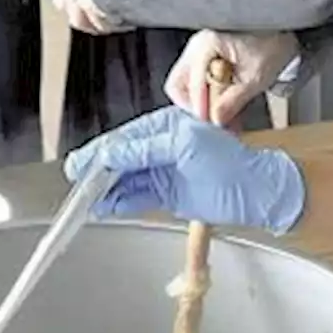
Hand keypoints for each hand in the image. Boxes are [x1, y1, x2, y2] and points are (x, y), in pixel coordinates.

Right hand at [63, 105, 304, 231]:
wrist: (256, 192)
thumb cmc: (231, 162)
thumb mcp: (185, 147)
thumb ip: (146, 149)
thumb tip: (112, 153)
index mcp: (168, 126)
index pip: (126, 137)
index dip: (101, 150)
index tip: (81, 163)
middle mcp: (163, 147)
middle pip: (122, 158)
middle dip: (98, 171)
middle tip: (77, 183)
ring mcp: (165, 170)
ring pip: (127, 179)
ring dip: (107, 189)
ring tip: (86, 199)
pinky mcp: (168, 193)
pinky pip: (137, 196)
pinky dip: (121, 201)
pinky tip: (106, 206)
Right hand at [165, 30, 297, 126]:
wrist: (283, 36)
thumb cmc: (271, 47)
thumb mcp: (255, 78)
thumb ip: (233, 101)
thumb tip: (216, 120)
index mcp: (207, 43)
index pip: (192, 82)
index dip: (201, 107)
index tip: (210, 123)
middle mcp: (197, 46)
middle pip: (179, 84)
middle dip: (195, 107)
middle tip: (213, 122)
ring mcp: (198, 53)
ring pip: (186, 86)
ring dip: (203, 105)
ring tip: (225, 119)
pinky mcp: (205, 61)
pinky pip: (197, 84)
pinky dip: (209, 99)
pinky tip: (226, 109)